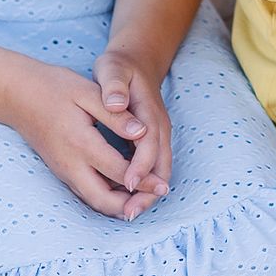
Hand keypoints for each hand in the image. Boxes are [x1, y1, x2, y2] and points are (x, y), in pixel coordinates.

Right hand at [7, 57, 163, 219]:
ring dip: (119, 204)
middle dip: (131, 204)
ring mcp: (63, 170)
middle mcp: (70, 164)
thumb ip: (116, 115)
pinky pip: (85, 193)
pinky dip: (106, 197)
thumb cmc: (54, 88)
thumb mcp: (88, 92)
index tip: (164, 186)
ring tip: (144, 198)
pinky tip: (123, 189)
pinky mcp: (60, 171)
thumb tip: (142, 132)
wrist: (17, 94)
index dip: (144, 181)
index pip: (119, 171)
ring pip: (93, 201)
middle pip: (104, 200)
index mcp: (81, 143)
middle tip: (155, 197)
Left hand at [93, 46, 172, 209]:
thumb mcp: (114, 68)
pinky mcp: (152, 141)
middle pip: (161, 164)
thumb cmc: (121, 67)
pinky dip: (144, 185)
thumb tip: (116, 105)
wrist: (137, 61)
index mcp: (150, 111)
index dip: (140, 165)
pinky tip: (126, 199)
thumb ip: (114, 86)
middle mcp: (159, 127)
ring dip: (147, 193)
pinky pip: (152, 168)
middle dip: (148, 191)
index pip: (150, 143)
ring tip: (128, 214)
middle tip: (130, 212)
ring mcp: (158, 135)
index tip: (127, 183)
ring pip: (160, 169)